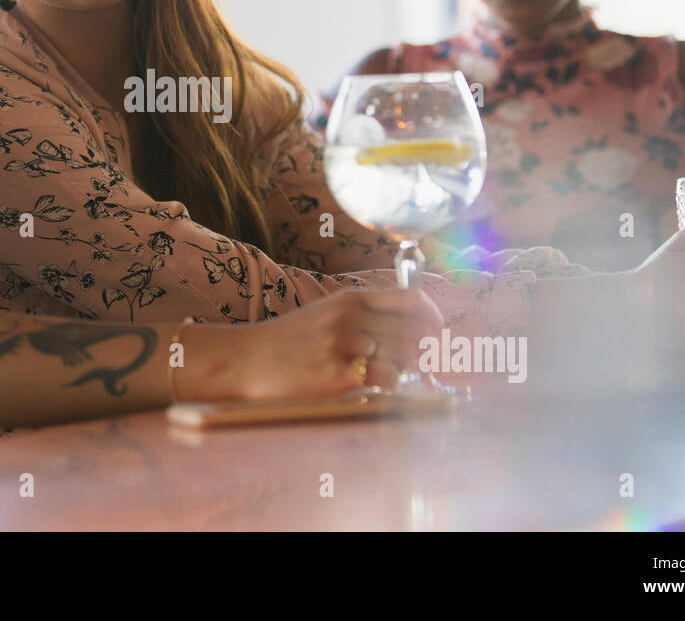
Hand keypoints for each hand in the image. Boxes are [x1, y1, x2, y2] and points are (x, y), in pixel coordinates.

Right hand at [194, 288, 444, 401]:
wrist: (245, 361)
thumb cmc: (287, 342)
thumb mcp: (326, 313)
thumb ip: (364, 316)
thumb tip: (411, 330)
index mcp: (350, 299)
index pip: (411, 300)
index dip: (433, 317)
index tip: (438, 331)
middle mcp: (351, 317)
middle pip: (413, 332)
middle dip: (423, 351)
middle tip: (419, 364)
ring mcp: (345, 346)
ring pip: (402, 358)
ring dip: (403, 370)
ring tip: (382, 375)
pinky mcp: (338, 376)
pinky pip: (383, 381)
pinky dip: (386, 386)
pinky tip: (368, 386)